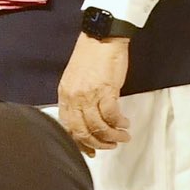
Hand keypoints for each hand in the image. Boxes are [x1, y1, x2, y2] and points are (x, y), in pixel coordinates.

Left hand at [57, 34, 130, 153]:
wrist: (102, 38)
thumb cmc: (90, 58)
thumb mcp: (76, 81)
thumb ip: (78, 100)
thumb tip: (86, 121)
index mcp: (64, 95)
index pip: (67, 126)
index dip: (79, 142)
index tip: (91, 151)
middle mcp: (73, 97)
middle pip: (81, 130)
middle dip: (97, 143)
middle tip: (110, 146)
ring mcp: (88, 94)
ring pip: (97, 126)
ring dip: (112, 136)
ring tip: (123, 136)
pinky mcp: (106, 90)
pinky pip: (112, 115)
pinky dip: (119, 123)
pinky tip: (125, 123)